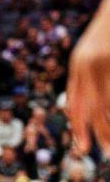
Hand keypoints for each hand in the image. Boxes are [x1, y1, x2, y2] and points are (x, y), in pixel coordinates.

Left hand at [67, 7, 109, 154]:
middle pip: (95, 107)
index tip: (83, 147)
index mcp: (78, 64)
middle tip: (107, 151)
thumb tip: (79, 110)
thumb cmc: (108, 30)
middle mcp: (90, 63)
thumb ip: (85, 78)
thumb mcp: (89, 54)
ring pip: (109, 103)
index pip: (76, 101)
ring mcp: (108, 62)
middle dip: (101, 132)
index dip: (79, 126)